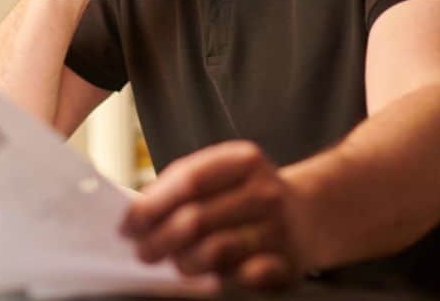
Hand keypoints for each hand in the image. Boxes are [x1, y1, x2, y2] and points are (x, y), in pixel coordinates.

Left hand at [118, 141, 308, 287]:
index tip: (127, 225)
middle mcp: (265, 191)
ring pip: (216, 250)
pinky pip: (245, 277)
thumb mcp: (223, 174)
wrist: (312, 214)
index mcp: (243, 160)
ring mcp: (280, 228)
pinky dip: (220, 279)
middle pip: (196, 219)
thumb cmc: (248, 194)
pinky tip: (206, 279)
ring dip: (184, 262)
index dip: (150, 206)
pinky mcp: (288, 263)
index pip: (187, 181)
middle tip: (143, 252)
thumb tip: (137, 217)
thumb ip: (182, 187)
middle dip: (160, 240)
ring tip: (172, 264)